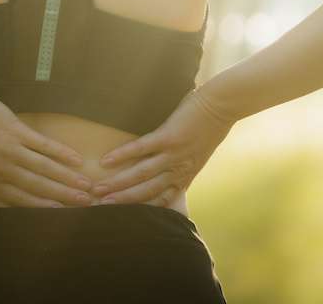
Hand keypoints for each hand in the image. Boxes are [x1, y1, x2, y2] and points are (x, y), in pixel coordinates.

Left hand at [0, 83, 93, 215]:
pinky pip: (43, 144)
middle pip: (38, 185)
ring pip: (44, 167)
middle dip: (63, 195)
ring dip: (67, 177)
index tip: (62, 213)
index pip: (20, 198)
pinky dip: (60, 152)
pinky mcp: (16, 129)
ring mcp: (12, 148)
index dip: (42, 206)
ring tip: (85, 185)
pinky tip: (76, 158)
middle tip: (85, 203)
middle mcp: (4, 167)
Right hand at [91, 86, 235, 205]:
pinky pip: (141, 148)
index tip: (124, 216)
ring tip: (99, 190)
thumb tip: (168, 162)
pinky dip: (122, 155)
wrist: (222, 106)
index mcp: (186, 174)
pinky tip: (106, 160)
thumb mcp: (200, 151)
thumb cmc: (211, 125)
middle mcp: (178, 169)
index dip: (142, 209)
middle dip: (123, 200)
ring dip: (119, 184)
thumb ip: (185, 160)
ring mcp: (173, 154)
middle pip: (147, 191)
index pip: (162, 199)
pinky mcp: (168, 136)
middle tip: (101, 206)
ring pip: (141, 174)